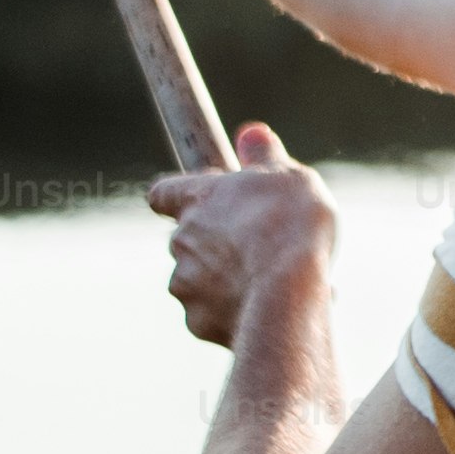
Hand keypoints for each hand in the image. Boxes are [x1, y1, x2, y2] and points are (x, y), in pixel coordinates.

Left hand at [150, 123, 337, 350]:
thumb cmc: (291, 225)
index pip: (163, 192)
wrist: (287, 293)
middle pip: (188, 238)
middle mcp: (181, 239)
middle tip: (261, 247)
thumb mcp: (290, 176)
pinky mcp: (195, 321)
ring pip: (202, 280)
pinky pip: (213, 315)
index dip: (180, 196)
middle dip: (218, 244)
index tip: (204, 201)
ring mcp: (184, 282)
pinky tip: (271, 310)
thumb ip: (266, 157)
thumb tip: (251, 132)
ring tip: (276, 284)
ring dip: (230, 280)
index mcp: (199, 198)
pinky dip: (235, 313)